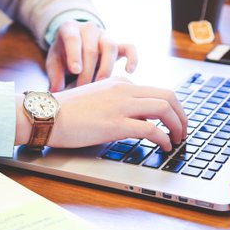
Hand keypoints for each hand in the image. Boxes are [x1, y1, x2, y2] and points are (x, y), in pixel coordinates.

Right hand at [15, 77, 187, 150]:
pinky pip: (151, 129)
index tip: (173, 121)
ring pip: (164, 109)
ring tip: (178, 139)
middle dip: (182, 115)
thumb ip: (115, 102)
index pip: (156, 90)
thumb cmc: (66, 111)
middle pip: (168, 96)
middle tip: (183, 130)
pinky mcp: (115, 124)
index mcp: (119, 83)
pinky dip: (163, 138)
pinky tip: (164, 146)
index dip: (171, 107)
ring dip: (177, 126)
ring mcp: (120, 105)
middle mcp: (124, 89)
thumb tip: (133, 118)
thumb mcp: (96, 98)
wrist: (46, 114)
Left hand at [46, 20, 136, 91]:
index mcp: (69, 29)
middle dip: (87, 72)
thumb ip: (54, 76)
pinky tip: (129, 71)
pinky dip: (132, 58)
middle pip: (91, 49)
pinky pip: (130, 48)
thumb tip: (56, 93)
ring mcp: (105, 35)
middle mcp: (89, 29)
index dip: (74, 55)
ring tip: (99, 86)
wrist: (75, 45)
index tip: (75, 70)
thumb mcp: (54, 62)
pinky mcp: (118, 44)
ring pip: (110, 47)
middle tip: (82, 89)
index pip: (73, 39)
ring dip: (105, 69)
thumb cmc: (63, 55)